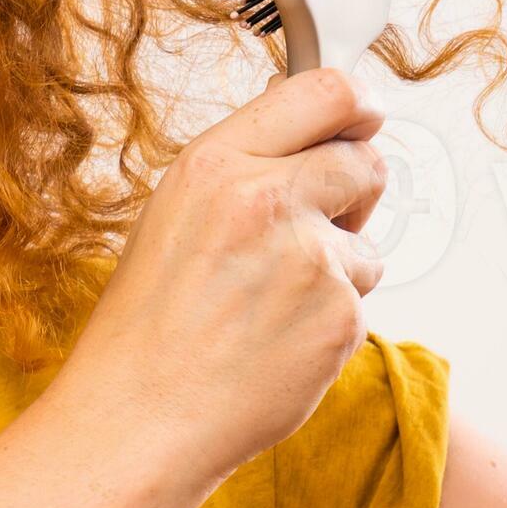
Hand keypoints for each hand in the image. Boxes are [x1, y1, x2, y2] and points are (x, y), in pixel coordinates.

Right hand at [53, 67, 389, 488]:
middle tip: (317, 227)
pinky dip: (329, 324)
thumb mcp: (175, 215)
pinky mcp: (339, 316)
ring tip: (269, 307)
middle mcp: (266, 198)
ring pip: (367, 243)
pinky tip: (277, 344)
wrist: (139, 417)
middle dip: (355, 194)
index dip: (359, 104)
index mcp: (216, 164)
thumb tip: (311, 134)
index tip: (366, 118)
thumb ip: (244, 168)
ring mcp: (309, 258)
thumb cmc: (147, 326)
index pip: (325, 90)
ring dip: (337, 270)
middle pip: (365, 162)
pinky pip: (361, 304)